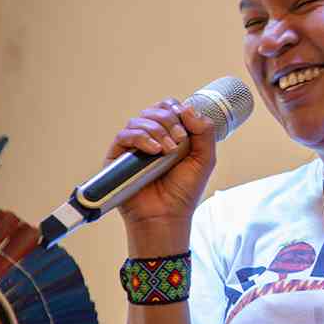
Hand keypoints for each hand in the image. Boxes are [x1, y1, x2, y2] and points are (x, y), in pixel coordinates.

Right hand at [106, 98, 216, 233]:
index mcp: (171, 135)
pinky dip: (141, 138)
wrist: (167, 215)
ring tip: (168, 151)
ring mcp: (134, 146)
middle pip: (155, 110)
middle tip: (179, 142)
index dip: (177, 109)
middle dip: (170, 121)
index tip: (186, 128)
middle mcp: (151, 137)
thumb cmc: (184, 191)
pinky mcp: (118, 157)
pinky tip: (154, 151)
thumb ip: (204, 131)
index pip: (169, 107)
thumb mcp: (205, 159)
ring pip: (139, 120)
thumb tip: (187, 107)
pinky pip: (125, 136)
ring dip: (157, 131)